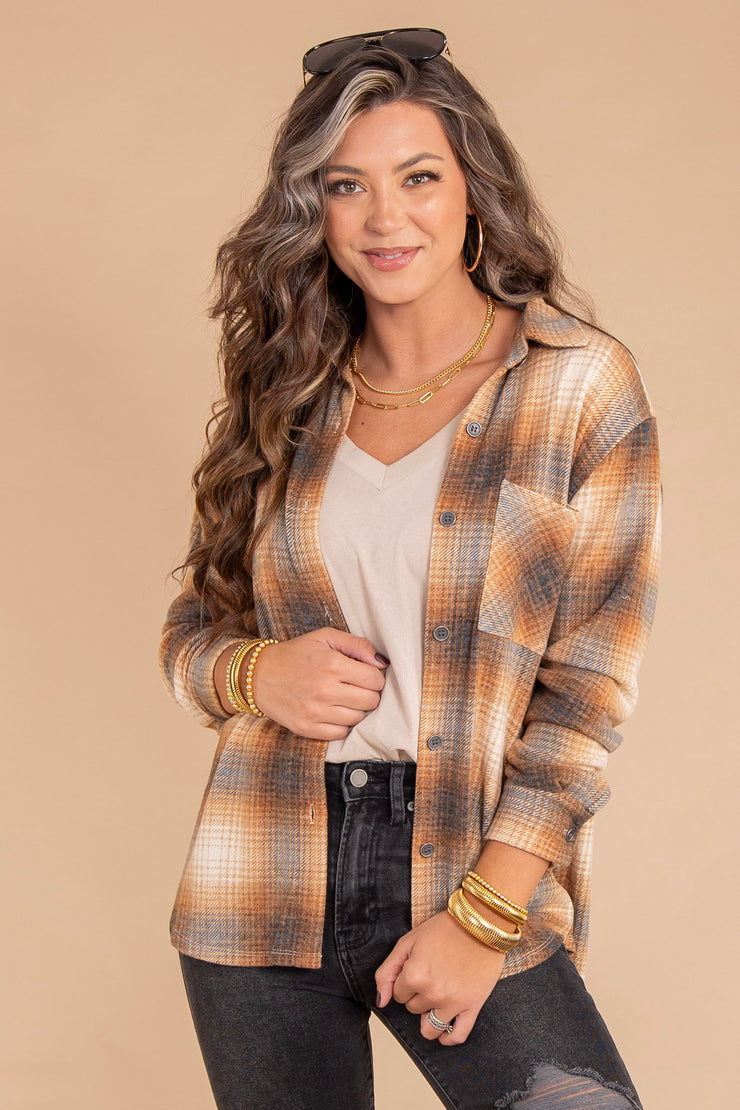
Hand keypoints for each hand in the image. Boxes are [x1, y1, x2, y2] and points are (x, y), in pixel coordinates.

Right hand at [251, 627, 388, 739]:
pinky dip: (341, 724)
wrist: (258, 675)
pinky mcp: (307, 728)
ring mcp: (315, 712)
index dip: (373, 676)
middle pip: (371, 701)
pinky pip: (341, 733)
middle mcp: (325, 690)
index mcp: (332, 665)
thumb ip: (357, 645)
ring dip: (355, 709)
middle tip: (354, 686)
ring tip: (341, 698)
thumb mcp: (325, 638)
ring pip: (358, 718)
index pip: (375, 680)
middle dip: (367, 693)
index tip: (363, 674)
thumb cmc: (295, 654)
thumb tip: (382, 663)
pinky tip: (332, 711)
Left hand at [375, 911, 505, 1044]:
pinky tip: (444, 1032)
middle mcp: (433, 993)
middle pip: (413, 1008)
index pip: (398, 995)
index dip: (405, 980)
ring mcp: (453, 1002)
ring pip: (429, 1027)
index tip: (418, 967)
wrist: (480, 923)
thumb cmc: (444, 929)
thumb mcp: (408, 941)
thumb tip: (380, 1001)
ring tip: (436, 998)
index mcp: (414, 975)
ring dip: (429, 1016)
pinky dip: (448, 1038)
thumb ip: (387, 972)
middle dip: (418, 994)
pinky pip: (457, 1036)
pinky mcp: (472, 1007)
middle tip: (432, 973)